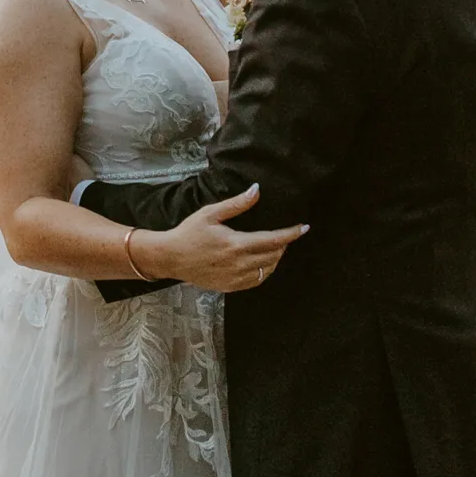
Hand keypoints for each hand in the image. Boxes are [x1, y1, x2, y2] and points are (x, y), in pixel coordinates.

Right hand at [154, 185, 306, 292]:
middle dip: (283, 245)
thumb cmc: (189, 232)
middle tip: (285, 235)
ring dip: (275, 258)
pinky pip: (255, 281)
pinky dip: (264, 271)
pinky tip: (261, 263)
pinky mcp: (230, 286)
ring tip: (275, 248)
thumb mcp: (210, 213)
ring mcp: (235, 278)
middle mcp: (239, 263)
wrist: (171, 258)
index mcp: (236, 243)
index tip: (304, 227)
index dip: (291, 234)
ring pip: (266, 270)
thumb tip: (256, 190)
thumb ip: (236, 204)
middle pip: (273, 256)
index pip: (273, 240)